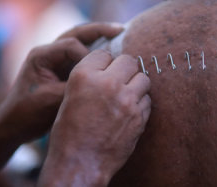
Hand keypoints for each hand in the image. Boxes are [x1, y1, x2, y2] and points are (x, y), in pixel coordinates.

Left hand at [0, 22, 123, 143]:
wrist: (15, 125)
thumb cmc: (28, 113)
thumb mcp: (52, 101)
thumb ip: (74, 88)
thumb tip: (101, 82)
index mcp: (42, 55)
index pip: (71, 45)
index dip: (89, 56)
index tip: (101, 71)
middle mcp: (49, 51)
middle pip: (77, 33)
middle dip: (100, 31)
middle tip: (121, 30)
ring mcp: (56, 58)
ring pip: (81, 39)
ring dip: (100, 36)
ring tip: (120, 32)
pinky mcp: (64, 67)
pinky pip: (84, 52)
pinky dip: (98, 49)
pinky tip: (114, 50)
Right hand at [39, 51, 150, 186]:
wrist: (79, 163)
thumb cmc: (69, 132)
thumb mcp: (70, 97)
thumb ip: (90, 78)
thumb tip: (110, 67)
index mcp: (84, 76)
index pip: (104, 54)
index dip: (104, 63)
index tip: (104, 71)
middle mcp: (107, 84)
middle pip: (128, 61)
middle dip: (124, 69)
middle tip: (120, 80)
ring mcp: (126, 100)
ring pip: (143, 78)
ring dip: (136, 85)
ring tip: (127, 95)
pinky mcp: (139, 116)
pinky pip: (147, 100)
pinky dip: (140, 103)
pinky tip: (130, 111)